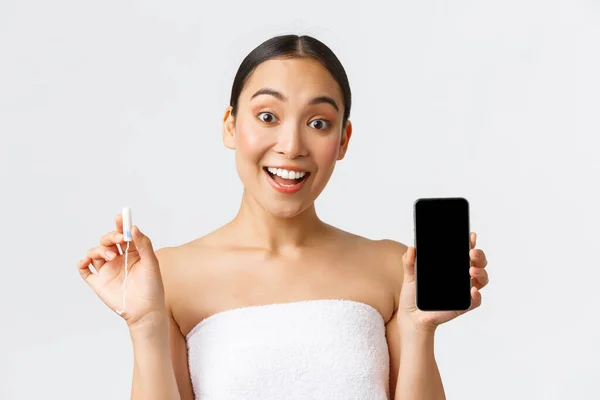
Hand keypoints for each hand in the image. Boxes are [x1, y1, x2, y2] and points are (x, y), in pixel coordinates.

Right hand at [77, 214, 166, 329]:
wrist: (146, 311)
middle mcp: (118, 259)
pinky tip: (86, 261)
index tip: (120, 218)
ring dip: (99, 249)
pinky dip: (82, 264)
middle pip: (107, 241)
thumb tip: (134, 227)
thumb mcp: (151, 263)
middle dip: (110, 236)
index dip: (121, 225)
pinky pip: (85, 271)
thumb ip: (143, 244)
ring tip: (111, 256)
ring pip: (95, 253)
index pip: (123, 235)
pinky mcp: (99, 283)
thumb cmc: (152, 287)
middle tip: (118, 238)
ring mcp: (107, 270)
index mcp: (132, 253)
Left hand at [397, 232, 488, 332]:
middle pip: (478, 263)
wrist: (411, 316)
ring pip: (482, 279)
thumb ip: (409, 261)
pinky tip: (472, 290)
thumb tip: (411, 249)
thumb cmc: (414, 294)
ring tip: (471, 271)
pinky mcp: (463, 306)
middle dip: (479, 256)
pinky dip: (477, 296)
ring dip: (480, 272)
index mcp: (451, 266)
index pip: (465, 251)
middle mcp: (461, 276)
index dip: (470, 243)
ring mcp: (463, 291)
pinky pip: (476, 300)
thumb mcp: (410, 275)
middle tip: (471, 253)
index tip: (470, 236)